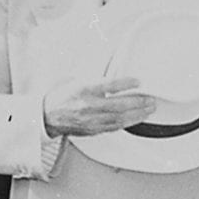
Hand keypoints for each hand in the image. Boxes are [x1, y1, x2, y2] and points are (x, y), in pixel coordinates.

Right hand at [44, 75, 162, 135]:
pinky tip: (137, 118)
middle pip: (118, 105)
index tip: (138, 81)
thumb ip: (94, 78)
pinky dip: (128, 123)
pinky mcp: (93, 130)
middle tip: (151, 98)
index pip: (108, 86)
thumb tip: (112, 68)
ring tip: (149, 108)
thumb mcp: (75, 79)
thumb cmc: (61, 96)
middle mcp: (88, 106)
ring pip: (120, 119)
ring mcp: (91, 120)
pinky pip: (114, 127)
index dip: (125, 83)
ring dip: (138, 114)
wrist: (47, 117)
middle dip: (138, 102)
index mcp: (83, 89)